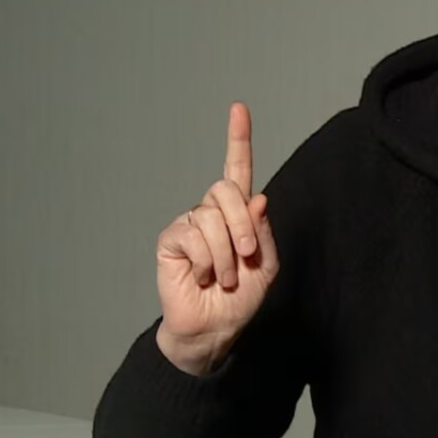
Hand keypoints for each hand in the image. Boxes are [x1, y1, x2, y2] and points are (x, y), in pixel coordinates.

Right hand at [154, 102, 278, 375]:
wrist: (215, 328)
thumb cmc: (241, 298)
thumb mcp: (266, 265)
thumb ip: (263, 231)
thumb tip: (258, 198)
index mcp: (237, 213)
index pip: (237, 169)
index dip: (238, 139)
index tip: (238, 109)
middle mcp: (211, 211)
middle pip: (227, 190)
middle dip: (243, 225)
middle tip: (246, 256)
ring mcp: (189, 223)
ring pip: (212, 217)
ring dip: (227, 254)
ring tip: (225, 277)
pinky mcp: (171, 239)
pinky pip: (193, 235)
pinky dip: (208, 261)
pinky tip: (204, 276)